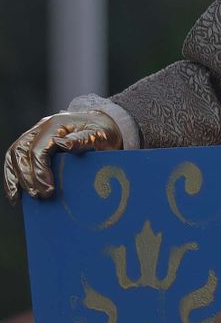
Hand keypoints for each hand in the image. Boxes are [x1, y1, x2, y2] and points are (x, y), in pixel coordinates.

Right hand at [4, 109, 122, 203]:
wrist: (105, 124)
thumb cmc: (103, 131)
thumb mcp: (100, 135)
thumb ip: (82, 140)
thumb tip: (63, 144)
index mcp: (57, 124)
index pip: (38, 149)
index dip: (39, 172)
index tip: (48, 191)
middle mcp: (42, 126)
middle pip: (21, 152)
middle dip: (27, 178)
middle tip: (39, 196)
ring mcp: (35, 133)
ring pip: (14, 154)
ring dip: (14, 177)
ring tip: (19, 198)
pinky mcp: (32, 142)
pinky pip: (15, 158)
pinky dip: (13, 175)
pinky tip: (16, 192)